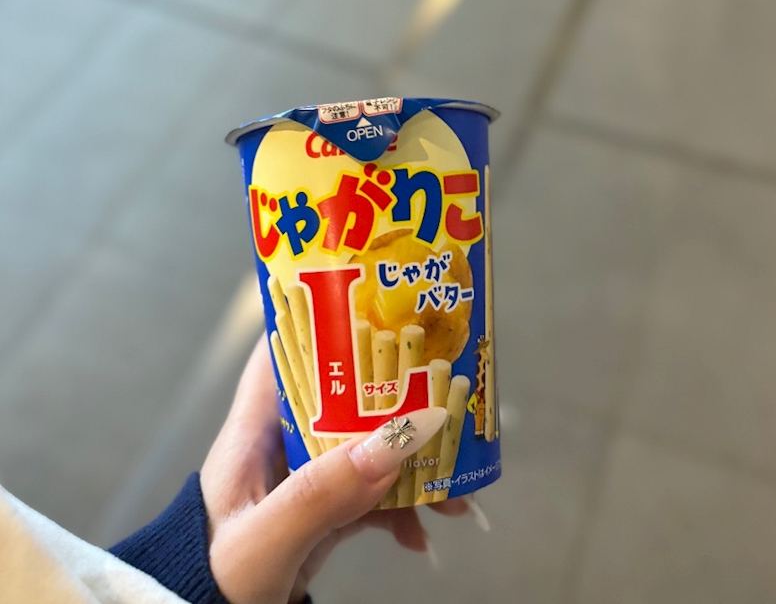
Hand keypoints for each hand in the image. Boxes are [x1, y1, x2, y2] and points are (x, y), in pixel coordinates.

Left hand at [200, 336, 467, 603]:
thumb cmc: (207, 580)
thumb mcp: (263, 540)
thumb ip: (319, 496)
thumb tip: (391, 446)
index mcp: (255, 432)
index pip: (282, 353)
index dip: (324, 323)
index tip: (377, 312)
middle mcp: (283, 447)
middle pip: (345, 399)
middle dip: (397, 403)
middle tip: (447, 405)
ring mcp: (306, 481)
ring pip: (368, 451)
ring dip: (413, 467)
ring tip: (454, 493)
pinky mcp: (323, 515)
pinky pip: (373, 499)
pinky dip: (402, 512)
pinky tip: (421, 534)